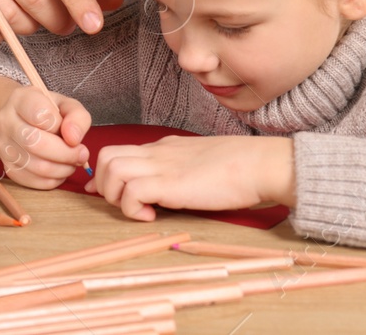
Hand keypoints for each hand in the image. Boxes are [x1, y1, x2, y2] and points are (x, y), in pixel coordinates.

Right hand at [0, 80, 90, 188]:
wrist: (23, 120)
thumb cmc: (48, 112)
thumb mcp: (66, 105)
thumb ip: (77, 117)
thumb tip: (74, 139)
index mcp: (20, 99)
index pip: (40, 114)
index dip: (61, 126)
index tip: (72, 132)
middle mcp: (5, 121)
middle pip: (35, 143)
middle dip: (65, 153)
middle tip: (81, 154)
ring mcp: (3, 146)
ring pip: (35, 165)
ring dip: (62, 169)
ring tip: (72, 162)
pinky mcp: (7, 166)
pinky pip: (32, 181)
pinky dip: (52, 180)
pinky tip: (59, 170)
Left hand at [83, 135, 295, 220]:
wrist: (260, 164)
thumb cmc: (237, 169)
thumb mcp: (197, 164)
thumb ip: (175, 171)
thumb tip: (159, 189)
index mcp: (163, 148)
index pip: (117, 151)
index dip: (106, 175)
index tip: (109, 194)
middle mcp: (156, 154)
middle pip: (106, 156)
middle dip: (105, 184)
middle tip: (127, 204)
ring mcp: (162, 166)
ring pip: (111, 169)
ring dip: (115, 196)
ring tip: (139, 211)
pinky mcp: (170, 184)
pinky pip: (131, 192)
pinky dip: (131, 208)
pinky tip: (150, 217)